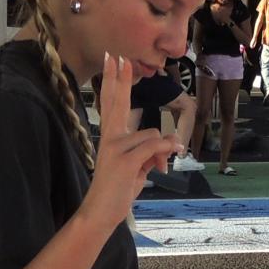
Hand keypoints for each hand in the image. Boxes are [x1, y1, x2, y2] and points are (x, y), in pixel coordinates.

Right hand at [86, 54, 180, 226]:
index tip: (112, 60)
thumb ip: (149, 152)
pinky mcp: (126, 160)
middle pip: (118, 102)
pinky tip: (162, 166)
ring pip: (153, 134)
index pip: (112, 103)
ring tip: (156, 169)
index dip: (113, 81)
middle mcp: (110, 137)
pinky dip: (165, 153)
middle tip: (118, 56)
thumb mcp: (137, 168)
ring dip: (162, 152)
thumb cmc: (117, 190)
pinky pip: (155, 146)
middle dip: (120, 79)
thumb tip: (167, 147)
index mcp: (110, 136)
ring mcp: (116, 147)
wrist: (101, 212)